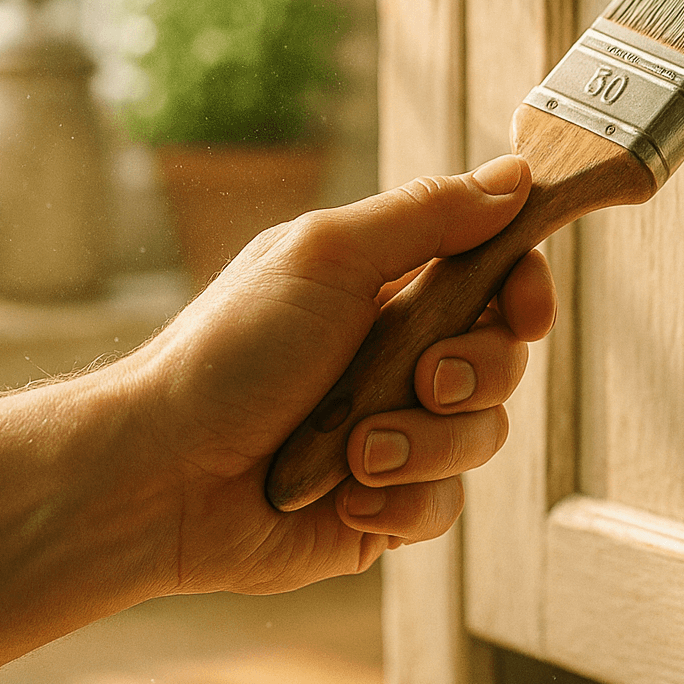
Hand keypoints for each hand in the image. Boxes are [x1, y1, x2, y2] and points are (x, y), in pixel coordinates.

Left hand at [120, 154, 554, 596]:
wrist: (159, 476)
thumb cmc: (227, 353)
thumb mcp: (328, 257)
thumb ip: (428, 215)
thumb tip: (514, 177)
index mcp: (388, 287)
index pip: (495, 275)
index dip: (524, 291)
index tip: (524, 311)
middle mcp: (399, 357)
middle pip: (504, 359)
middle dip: (475, 373)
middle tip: (423, 378)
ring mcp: (396, 432)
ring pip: (482, 438)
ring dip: (422, 443)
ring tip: (355, 450)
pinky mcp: (384, 505)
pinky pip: (443, 507)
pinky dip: (398, 501)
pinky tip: (342, 495)